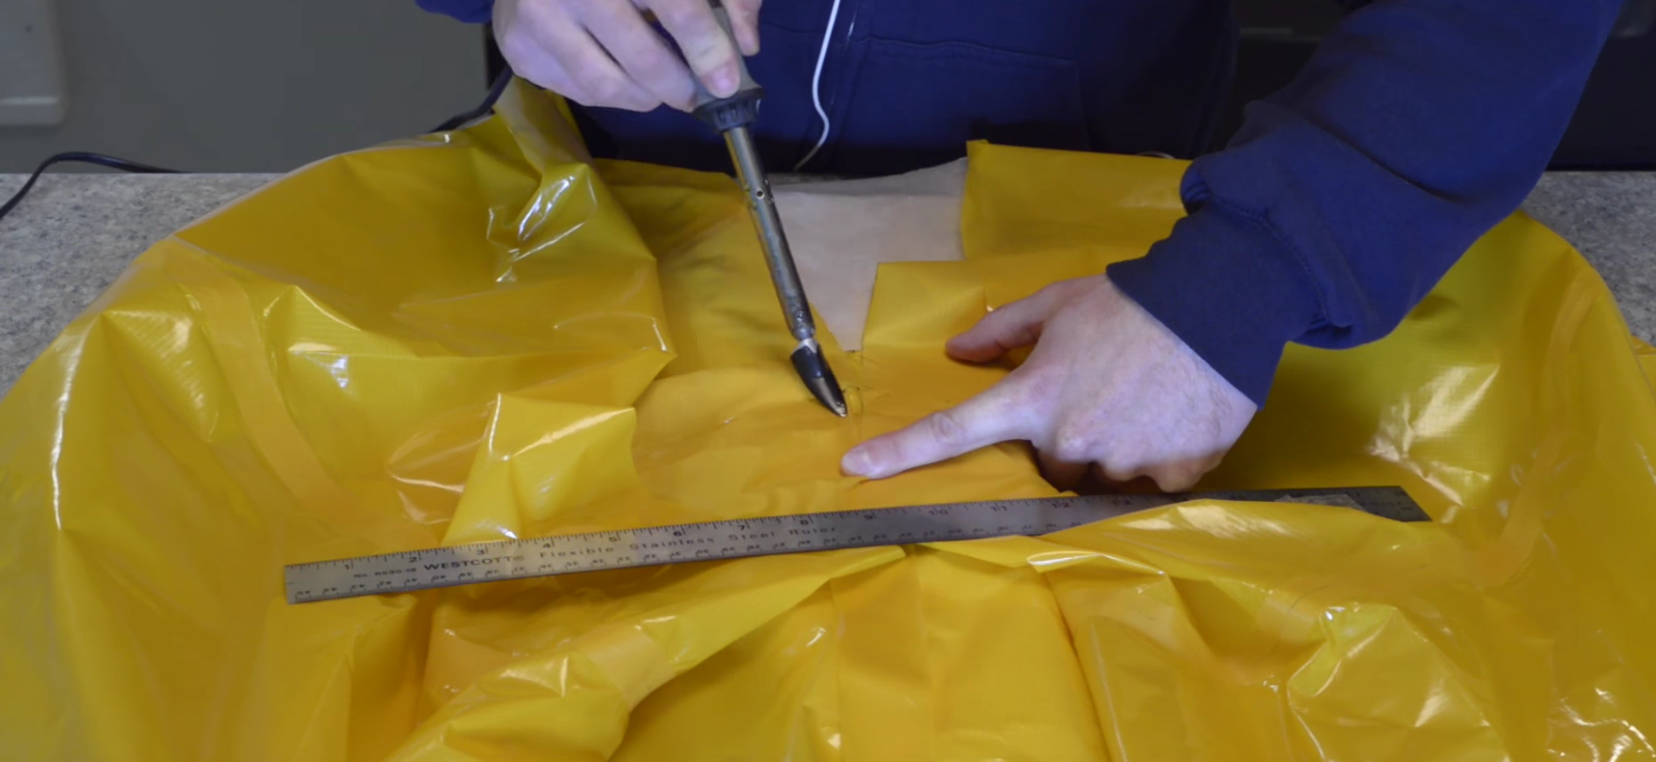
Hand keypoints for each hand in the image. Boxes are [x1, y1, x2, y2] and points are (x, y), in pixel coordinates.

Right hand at [493, 0, 760, 111]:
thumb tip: (747, 44)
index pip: (675, 6)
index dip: (708, 48)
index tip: (727, 81)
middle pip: (641, 57)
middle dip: (679, 85)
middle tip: (695, 93)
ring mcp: (536, 16)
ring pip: (608, 85)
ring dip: (647, 97)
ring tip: (661, 86)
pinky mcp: (518, 47)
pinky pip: (580, 92)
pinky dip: (613, 93)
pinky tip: (620, 71)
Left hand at [841, 274, 1256, 490]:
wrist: (1219, 304)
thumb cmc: (1128, 301)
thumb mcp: (1054, 303)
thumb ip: (1001, 331)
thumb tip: (956, 349)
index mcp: (1031, 397)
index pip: (952, 431)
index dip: (900, 454)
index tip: (855, 471)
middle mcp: (1068, 441)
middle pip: (1047, 465)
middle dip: (1063, 439)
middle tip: (1096, 394)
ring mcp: (1121, 462)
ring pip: (1098, 478)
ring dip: (1110, 451)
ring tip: (1139, 402)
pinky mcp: (1173, 472)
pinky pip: (1150, 481)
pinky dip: (1157, 455)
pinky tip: (1172, 416)